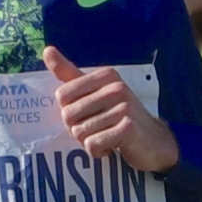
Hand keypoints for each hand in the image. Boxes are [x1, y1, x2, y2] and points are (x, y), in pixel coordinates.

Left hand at [49, 60, 179, 177]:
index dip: (70, 111)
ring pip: (80, 133)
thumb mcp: (96, 91)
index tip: (88, 113)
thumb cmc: (119, 115)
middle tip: (98, 128)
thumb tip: (47, 50)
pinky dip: (98, 152)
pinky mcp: (128, 129)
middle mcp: (116, 88)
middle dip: (78, 129)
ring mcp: (124, 108)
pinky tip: (112, 147)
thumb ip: (70, 74)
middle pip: (68, 116)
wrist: (154, 141)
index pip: (62, 96)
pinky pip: (92, 145)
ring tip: (107, 137)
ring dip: (89, 142)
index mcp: (106, 75)